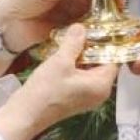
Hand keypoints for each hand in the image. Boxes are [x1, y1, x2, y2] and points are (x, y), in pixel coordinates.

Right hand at [0, 25, 117, 139]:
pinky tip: (65, 51)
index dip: (108, 41)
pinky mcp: (76, 97)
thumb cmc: (45, 90)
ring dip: (82, 54)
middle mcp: (99, 92)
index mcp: (102, 85)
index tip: (100, 25)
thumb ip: (74, 42)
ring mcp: (87, 96)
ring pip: (90, 69)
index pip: (114, 58)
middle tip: (84, 27)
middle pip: (103, 63)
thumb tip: (81, 27)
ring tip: (73, 36)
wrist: (25, 115)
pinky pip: (82, 76)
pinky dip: (76, 64)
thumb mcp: (60, 61)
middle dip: (93, 46)